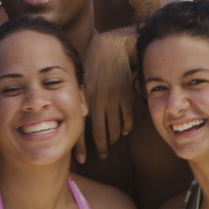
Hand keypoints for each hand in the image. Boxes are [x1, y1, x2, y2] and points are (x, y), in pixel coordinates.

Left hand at [76, 32, 135, 161]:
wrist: (111, 48)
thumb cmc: (92, 63)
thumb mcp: (82, 80)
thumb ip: (81, 99)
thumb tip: (81, 117)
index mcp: (84, 99)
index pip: (80, 129)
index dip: (81, 147)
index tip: (82, 160)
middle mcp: (98, 102)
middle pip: (100, 132)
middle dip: (100, 147)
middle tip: (102, 155)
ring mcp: (113, 99)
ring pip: (115, 128)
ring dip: (113, 137)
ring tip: (111, 142)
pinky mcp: (126, 95)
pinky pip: (127, 118)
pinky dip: (126, 127)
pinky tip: (124, 130)